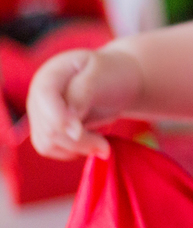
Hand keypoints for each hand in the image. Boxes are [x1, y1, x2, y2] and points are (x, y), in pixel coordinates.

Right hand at [26, 47, 143, 159]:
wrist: (119, 82)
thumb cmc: (113, 75)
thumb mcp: (102, 77)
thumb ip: (82, 94)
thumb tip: (67, 121)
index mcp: (51, 75)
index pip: (44, 95)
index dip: (58, 117)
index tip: (79, 132)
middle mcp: (38, 96)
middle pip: (47, 127)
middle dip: (77, 141)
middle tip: (106, 147)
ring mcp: (40, 114)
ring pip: (46, 143)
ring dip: (76, 149)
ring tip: (102, 145)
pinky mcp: (46, 130)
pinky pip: (50, 149)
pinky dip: (71, 152)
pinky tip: (91, 144)